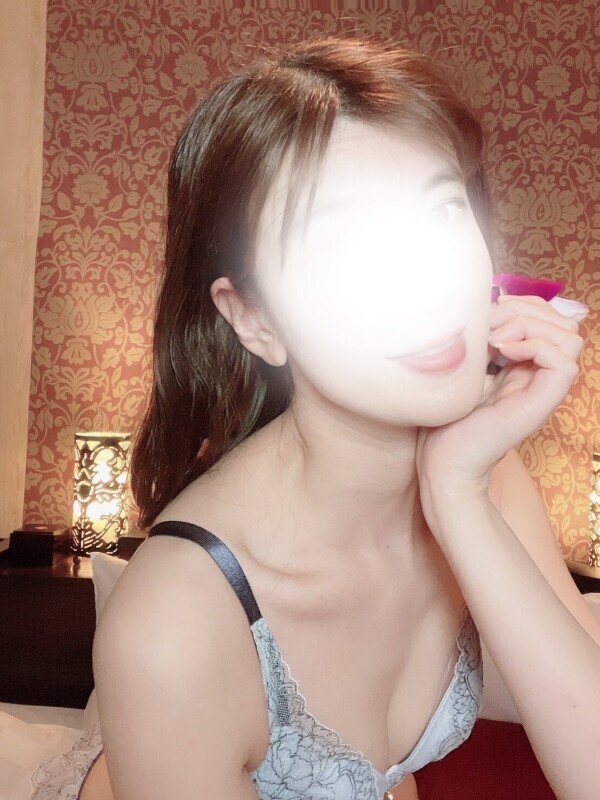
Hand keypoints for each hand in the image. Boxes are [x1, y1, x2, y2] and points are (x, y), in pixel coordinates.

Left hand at [415, 294, 583, 497]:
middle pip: (564, 322)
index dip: (524, 303)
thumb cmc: (447, 416)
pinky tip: (501, 353)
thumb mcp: (466, 364)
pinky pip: (564, 362)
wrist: (442, 457)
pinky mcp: (542, 403)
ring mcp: (544, 389)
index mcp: (525, 363)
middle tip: (490, 327)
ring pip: (570, 336)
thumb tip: (493, 302)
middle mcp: (540, 374)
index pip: (549, 316)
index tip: (488, 312)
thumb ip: (485, 338)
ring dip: (530, 326)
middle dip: (526, 309)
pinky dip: (534, 346)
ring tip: (495, 341)